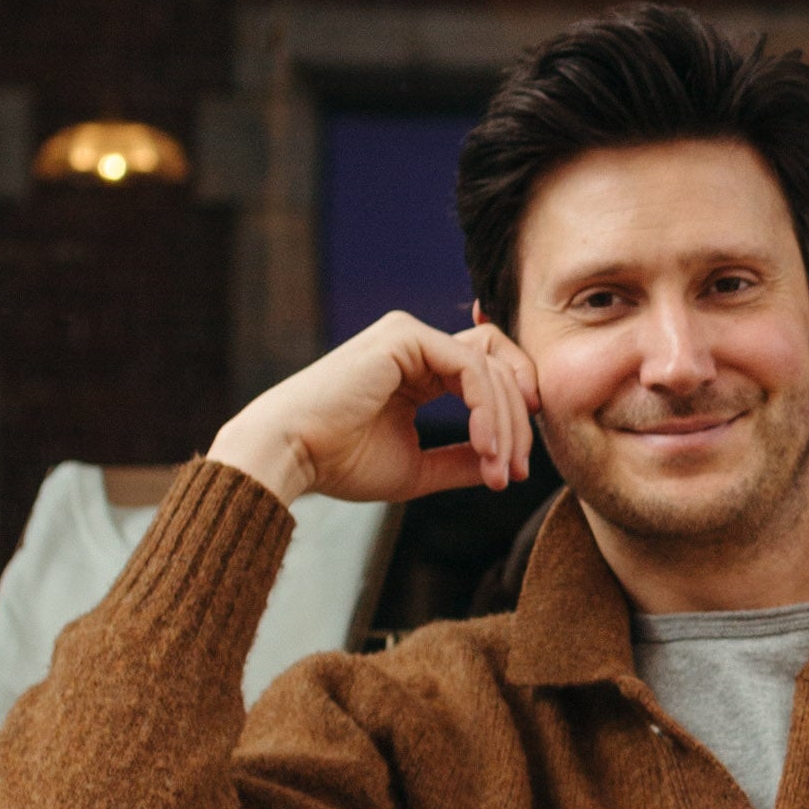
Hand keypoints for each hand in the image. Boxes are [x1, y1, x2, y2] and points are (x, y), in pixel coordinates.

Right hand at [208, 313, 540, 508]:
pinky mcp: (404, 336)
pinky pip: (471, 368)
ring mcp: (410, 337)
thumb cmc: (340, 463)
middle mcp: (418, 347)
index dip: (515, 419)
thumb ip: (464, 460)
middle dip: (518, 424)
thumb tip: (509, 466)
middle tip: (515, 473)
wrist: (290, 455)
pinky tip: (485, 447)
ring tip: (499, 471)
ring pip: (493, 369)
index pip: (491, 378)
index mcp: (420, 372)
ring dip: (506, 424)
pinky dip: (487, 410)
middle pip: (501, 370)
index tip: (516, 468)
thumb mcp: (420, 468)